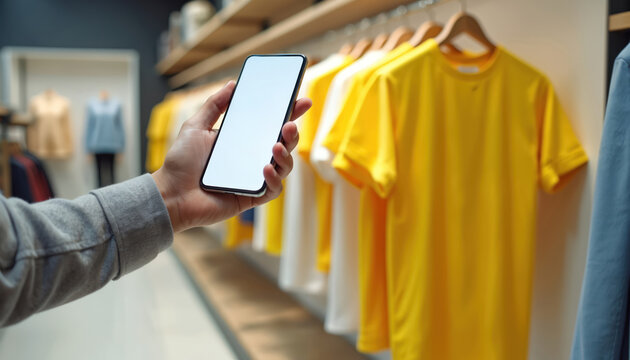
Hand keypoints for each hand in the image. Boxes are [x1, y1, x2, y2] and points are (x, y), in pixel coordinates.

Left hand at [152, 81, 311, 231]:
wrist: (170, 194)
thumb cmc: (181, 163)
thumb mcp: (195, 126)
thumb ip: (214, 105)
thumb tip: (232, 84)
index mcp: (242, 140)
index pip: (271, 125)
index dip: (289, 113)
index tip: (302, 101)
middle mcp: (251, 158)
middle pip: (284, 144)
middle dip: (292, 134)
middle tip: (289, 125)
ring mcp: (253, 178)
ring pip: (284, 167)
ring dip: (286, 156)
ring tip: (276, 147)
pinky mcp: (252, 197)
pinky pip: (273, 190)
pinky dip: (274, 179)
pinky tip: (265, 169)